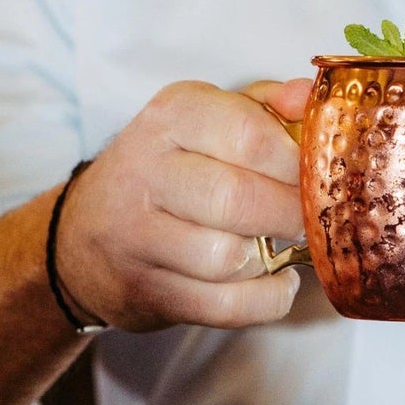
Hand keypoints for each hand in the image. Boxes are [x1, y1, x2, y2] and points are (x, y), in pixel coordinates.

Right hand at [54, 78, 310, 332]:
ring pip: (227, 258)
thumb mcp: (211, 117)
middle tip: (314, 215)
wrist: (85, 231)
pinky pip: (222, 306)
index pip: (247, 133)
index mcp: (172, 115)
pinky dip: (265, 300)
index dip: (296, 159)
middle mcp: (146, 169)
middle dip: (291, 213)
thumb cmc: (174, 165)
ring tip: (283, 244)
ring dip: (271, 257)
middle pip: (236, 198)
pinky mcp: (144, 291)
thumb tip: (310, 98)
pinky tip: (278, 281)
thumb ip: (266, 105)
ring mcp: (136, 235)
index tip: (319, 173)